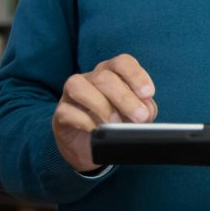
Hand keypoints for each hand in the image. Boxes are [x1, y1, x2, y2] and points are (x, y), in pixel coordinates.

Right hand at [51, 53, 157, 172]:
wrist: (92, 147)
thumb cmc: (117, 123)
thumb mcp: (135, 115)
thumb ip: (143, 109)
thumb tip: (146, 111)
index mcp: (112, 72)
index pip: (123, 62)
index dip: (136, 75)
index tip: (148, 93)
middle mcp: (91, 78)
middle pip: (105, 77)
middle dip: (125, 98)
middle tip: (140, 117)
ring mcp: (72, 94)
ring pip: (80, 87)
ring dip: (102, 106)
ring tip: (116, 123)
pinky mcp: (60, 113)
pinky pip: (67, 111)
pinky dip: (85, 122)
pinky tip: (97, 131)